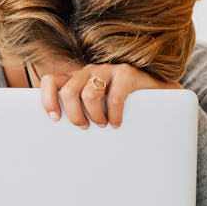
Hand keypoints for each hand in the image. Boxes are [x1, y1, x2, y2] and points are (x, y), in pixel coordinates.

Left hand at [39, 63, 181, 129]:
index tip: (55, 119)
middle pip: (68, 91)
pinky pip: (114, 97)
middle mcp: (90, 71)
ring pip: (89, 93)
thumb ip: (80, 111)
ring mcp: (108, 70)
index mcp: (78, 78)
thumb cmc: (122, 106)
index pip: (51, 81)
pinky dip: (114, 115)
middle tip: (85, 127)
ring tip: (103, 125)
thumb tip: (58, 135)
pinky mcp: (127, 74)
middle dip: (74, 115)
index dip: (47, 99)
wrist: (159, 94)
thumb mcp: (97, 107)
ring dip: (95, 116)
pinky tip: (117, 123)